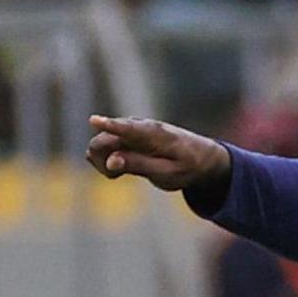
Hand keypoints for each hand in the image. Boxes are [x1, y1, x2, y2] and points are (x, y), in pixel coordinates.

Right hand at [85, 115, 230, 191]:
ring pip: (101, 143)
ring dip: (103, 161)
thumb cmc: (188, 167)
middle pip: (103, 140)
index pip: (128, 128)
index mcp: (154, 135)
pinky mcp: (128, 138)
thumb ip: (139, 165)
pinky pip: (106, 147)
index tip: (93, 120)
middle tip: (115, 176)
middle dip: (101, 159)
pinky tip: (120, 169)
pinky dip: (107, 160)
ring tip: (120, 175)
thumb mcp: (168, 173)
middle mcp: (138, 127)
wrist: (204, 158)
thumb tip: (111, 161)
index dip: (110, 125)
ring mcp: (132, 131)